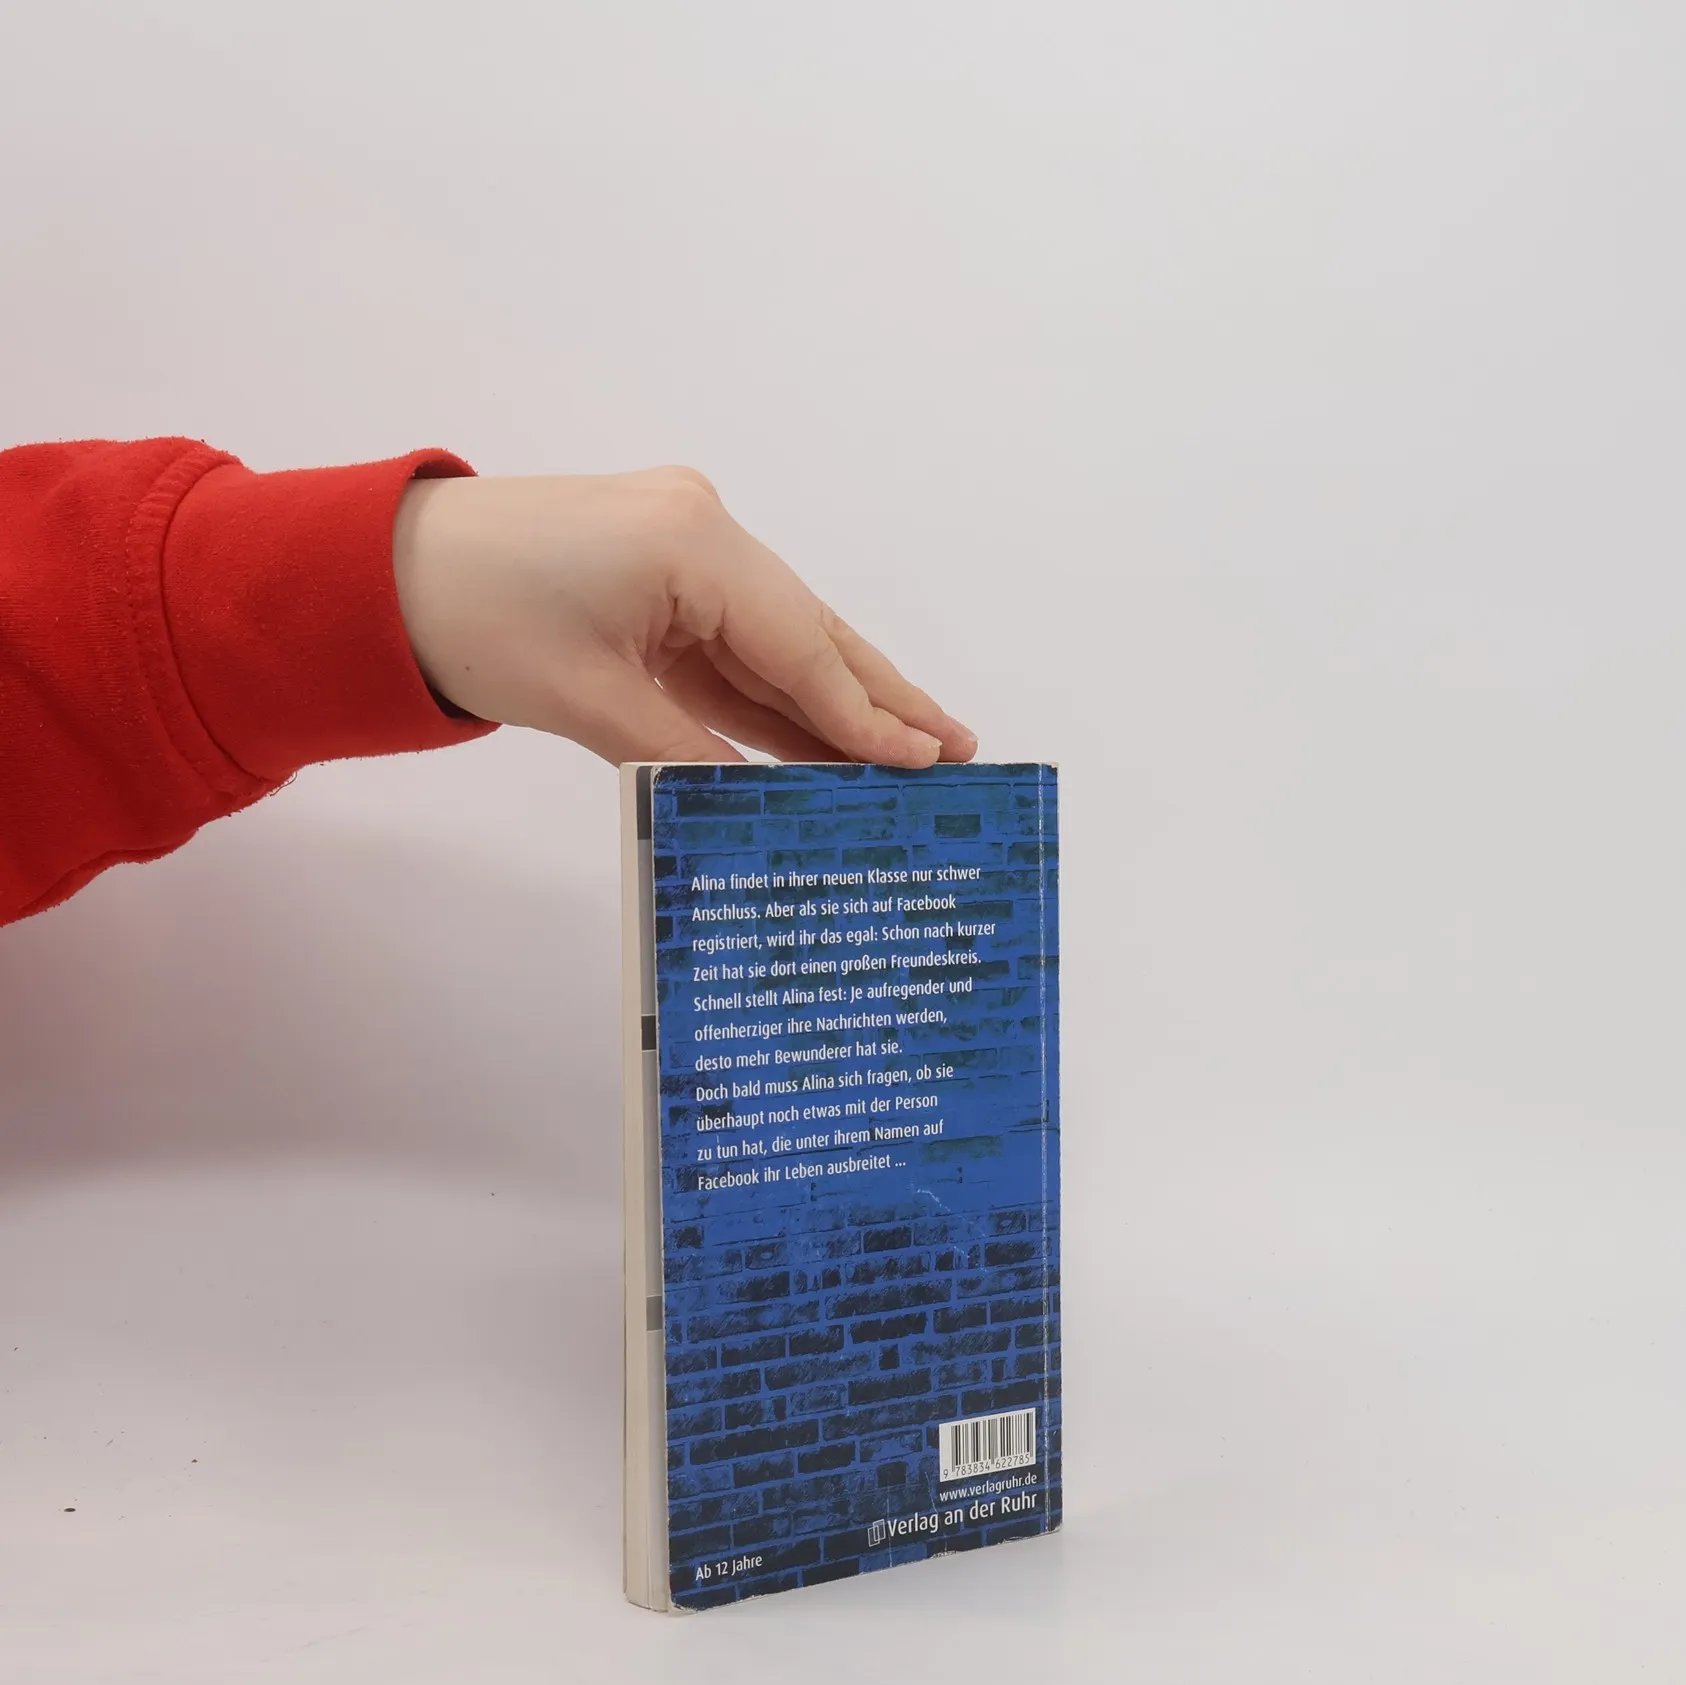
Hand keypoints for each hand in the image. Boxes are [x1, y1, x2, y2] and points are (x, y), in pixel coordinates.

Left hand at [391, 467, 975, 765]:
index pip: (800, 644)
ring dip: (836, 696)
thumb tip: (770, 805)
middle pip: (810, 630)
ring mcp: (682, 542)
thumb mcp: (592, 703)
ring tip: (915, 747)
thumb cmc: (470, 619)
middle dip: (881, 695)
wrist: (376, 569)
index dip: (865, 713)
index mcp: (691, 543)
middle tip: (958, 747)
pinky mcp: (658, 569)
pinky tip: (825, 735)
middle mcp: (702, 527)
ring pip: (779, 637)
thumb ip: (691, 754)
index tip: (927, 762)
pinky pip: (735, 640)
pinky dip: (776, 690)